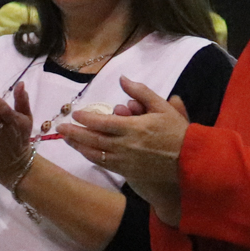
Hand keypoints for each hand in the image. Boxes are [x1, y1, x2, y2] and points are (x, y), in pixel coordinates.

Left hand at [61, 78, 189, 222]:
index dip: (86, 119)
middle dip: (74, 133)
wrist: (189, 160)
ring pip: (95, 154)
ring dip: (79, 146)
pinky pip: (104, 164)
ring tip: (67, 139)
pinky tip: (83, 151)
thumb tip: (122, 79)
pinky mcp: (127, 171)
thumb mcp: (162, 107)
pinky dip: (91, 157)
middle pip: (93, 139)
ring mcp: (125, 161)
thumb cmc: (177, 132)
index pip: (102, 123)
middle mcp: (126, 145)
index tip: (75, 114)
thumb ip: (140, 92)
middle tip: (60, 128)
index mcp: (134, 128)